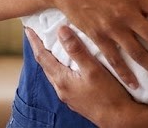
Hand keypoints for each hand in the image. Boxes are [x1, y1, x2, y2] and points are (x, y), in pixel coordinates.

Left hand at [28, 26, 143, 125]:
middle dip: (41, 50)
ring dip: (51, 60)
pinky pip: (64, 80)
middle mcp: (61, 89)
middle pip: (46, 65)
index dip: (35, 42)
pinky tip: (70, 66)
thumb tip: (61, 30)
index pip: (42, 57)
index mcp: (62, 80)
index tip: (28, 29)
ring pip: (55, 74)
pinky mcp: (77, 100)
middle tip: (38, 35)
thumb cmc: (108, 95)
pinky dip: (62, 68)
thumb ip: (77, 50)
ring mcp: (69, 96)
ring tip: (52, 47)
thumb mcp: (93, 69)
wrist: (119, 119)